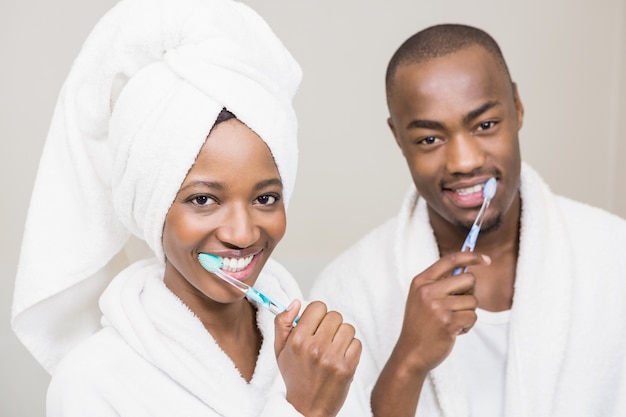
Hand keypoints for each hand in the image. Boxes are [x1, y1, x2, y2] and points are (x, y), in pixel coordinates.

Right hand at [274, 300, 361, 416]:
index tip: (315, 324)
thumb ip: (282, 323)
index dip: (317, 314)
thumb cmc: (295, 377)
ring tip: (333, 349)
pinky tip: (340, 358)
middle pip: (335, 315)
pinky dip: (351, 349)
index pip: (317, 307)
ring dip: (342, 336)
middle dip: (330, 325)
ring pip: (348, 328)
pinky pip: (357, 343)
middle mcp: (315, 348)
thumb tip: (296, 302)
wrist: (307, 408)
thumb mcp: (280, 349)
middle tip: (324, 339)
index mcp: (297, 340)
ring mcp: (332, 358)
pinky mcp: (347, 367)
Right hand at [371, 252, 489, 416]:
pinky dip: (467, 325)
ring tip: (451, 322)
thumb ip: (440, 283)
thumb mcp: (422, 298)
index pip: (450, 259)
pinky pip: (473, 316)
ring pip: (473, 301)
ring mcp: (438, 306)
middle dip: (470, 293)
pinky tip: (454, 331)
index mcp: (421, 281)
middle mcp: (428, 290)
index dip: (471, 256)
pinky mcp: (448, 322)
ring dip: (468, 313)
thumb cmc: (420, 325)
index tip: (486, 259)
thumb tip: (468, 269)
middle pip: (468, 279)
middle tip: (458, 306)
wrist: (411, 352)